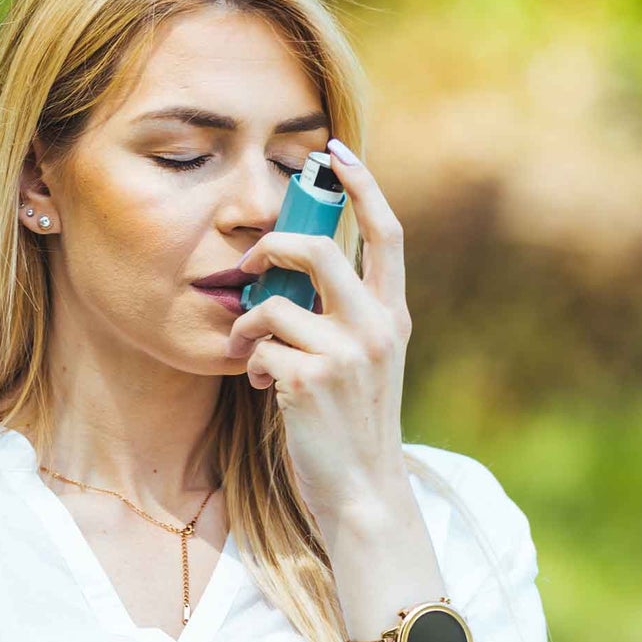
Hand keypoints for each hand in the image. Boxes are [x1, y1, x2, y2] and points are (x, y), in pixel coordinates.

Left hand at [226, 138, 412, 526]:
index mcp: (392, 314)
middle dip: (272, 245)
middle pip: (319, 248)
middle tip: (250, 264)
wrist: (361, 491)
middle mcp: (377, 326)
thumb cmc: (350, 422)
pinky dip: (253, 364)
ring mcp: (346, 354)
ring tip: (250, 349)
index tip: (337, 150)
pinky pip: (260, 347)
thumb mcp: (362, 359)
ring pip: (275, 302)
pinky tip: (266, 389)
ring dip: (249, 324)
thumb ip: (341, 313)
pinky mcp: (310, 381)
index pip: (386, 231)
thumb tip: (290, 270)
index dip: (362, 183)